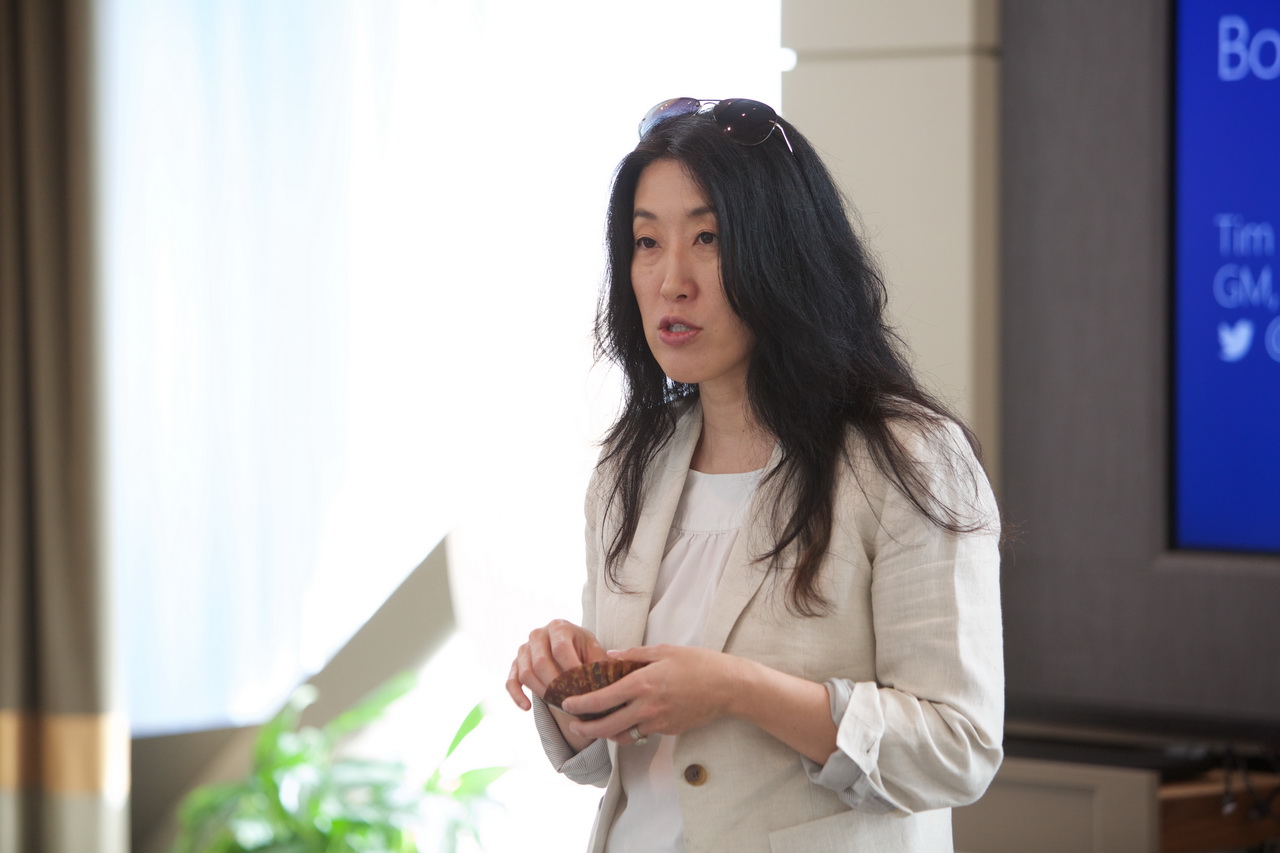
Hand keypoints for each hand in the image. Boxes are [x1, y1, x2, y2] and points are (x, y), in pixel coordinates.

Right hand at [506, 619, 606, 711]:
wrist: (568, 646)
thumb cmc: (584, 650)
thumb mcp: (594, 651)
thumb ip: (598, 663)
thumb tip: (603, 682)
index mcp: (559, 627)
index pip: (561, 649)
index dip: (571, 670)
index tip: (583, 689)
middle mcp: (538, 634)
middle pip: (541, 663)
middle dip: (556, 685)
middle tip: (570, 702)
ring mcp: (524, 648)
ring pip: (526, 673)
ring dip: (541, 692)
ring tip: (557, 705)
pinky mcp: (515, 663)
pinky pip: (511, 681)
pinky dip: (517, 695)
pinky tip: (527, 707)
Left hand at [561, 645, 743, 745]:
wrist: (727, 687)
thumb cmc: (697, 664)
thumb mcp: (663, 651)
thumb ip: (632, 655)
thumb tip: (608, 657)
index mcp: (642, 684)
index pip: (602, 700)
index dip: (581, 705)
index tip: (567, 704)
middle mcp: (647, 707)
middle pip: (607, 726)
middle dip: (586, 729)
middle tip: (574, 726)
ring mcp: (658, 722)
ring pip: (624, 735)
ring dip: (607, 733)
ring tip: (596, 727)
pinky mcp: (668, 730)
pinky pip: (643, 733)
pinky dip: (630, 730)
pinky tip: (626, 721)